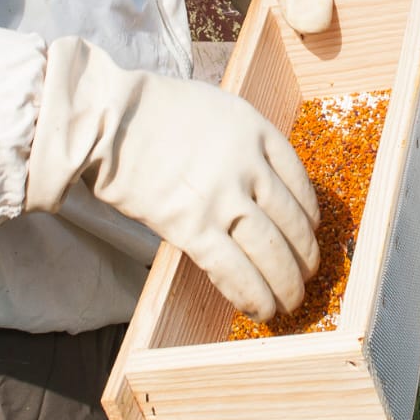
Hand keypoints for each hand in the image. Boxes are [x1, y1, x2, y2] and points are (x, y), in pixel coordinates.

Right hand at [25, 38, 318, 319]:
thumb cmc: (150, 111)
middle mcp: (247, 164)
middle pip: (291, 221)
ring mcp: (222, 196)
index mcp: (254, 131)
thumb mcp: (212, 109)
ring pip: (270, 250)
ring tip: (290, 301)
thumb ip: (237, 143)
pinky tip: (260, 309)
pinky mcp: (192, 225)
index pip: (298, 181)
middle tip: (307, 274)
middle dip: (303, 255)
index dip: (309, 214)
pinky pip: (233, 269)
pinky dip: (252, 294)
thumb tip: (248, 182)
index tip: (310, 230)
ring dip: (285, 282)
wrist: (109, 116)